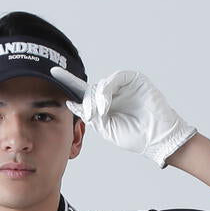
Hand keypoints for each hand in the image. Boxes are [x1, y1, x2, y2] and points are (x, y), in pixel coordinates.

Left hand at [50, 65, 196, 167]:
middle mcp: (112, 93)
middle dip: (88, 101)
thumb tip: (72, 103)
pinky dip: (108, 90)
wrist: (156, 137)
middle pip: (91, 89)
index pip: (84, 92)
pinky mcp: (134, 79)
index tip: (53, 72)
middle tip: (94, 115)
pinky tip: (107, 104)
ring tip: (102, 112)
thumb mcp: (106, 128)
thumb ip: (90, 115)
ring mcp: (123, 86)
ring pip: (102, 84)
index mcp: (104, 106)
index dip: (69, 83)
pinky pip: (116, 78)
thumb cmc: (134, 136)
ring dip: (98, 98)